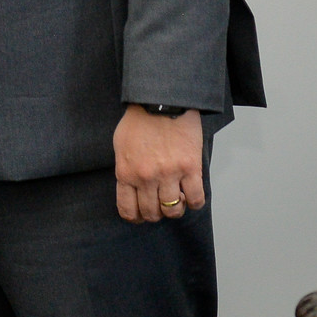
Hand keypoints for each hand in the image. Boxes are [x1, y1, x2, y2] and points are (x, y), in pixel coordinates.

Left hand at [113, 105, 203, 223]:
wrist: (161, 99)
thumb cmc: (139, 118)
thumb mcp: (120, 145)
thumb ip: (125, 168)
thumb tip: (131, 187)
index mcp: (126, 172)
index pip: (128, 210)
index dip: (136, 217)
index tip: (141, 214)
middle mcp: (146, 178)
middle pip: (152, 213)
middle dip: (155, 213)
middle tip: (160, 204)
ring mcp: (169, 174)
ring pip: (173, 210)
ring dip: (174, 209)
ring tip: (176, 199)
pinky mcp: (190, 168)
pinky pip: (196, 198)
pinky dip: (194, 202)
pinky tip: (191, 196)